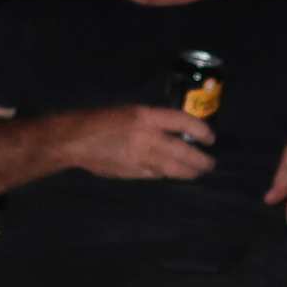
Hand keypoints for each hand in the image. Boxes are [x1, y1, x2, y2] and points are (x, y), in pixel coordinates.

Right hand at [73, 104, 215, 182]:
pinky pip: (156, 174)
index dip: (201, 131)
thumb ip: (153, 121)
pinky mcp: (132, 171)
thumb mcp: (130, 111)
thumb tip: (177, 132)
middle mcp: (146, 136)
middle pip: (182, 151)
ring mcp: (139, 156)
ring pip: (172, 168)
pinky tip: (174, 174)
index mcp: (146, 116)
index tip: (210, 138)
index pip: (182, 122)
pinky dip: (167, 174)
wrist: (76, 139)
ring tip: (198, 172)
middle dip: (200, 160)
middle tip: (210, 163)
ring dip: (189, 172)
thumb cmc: (102, 121)